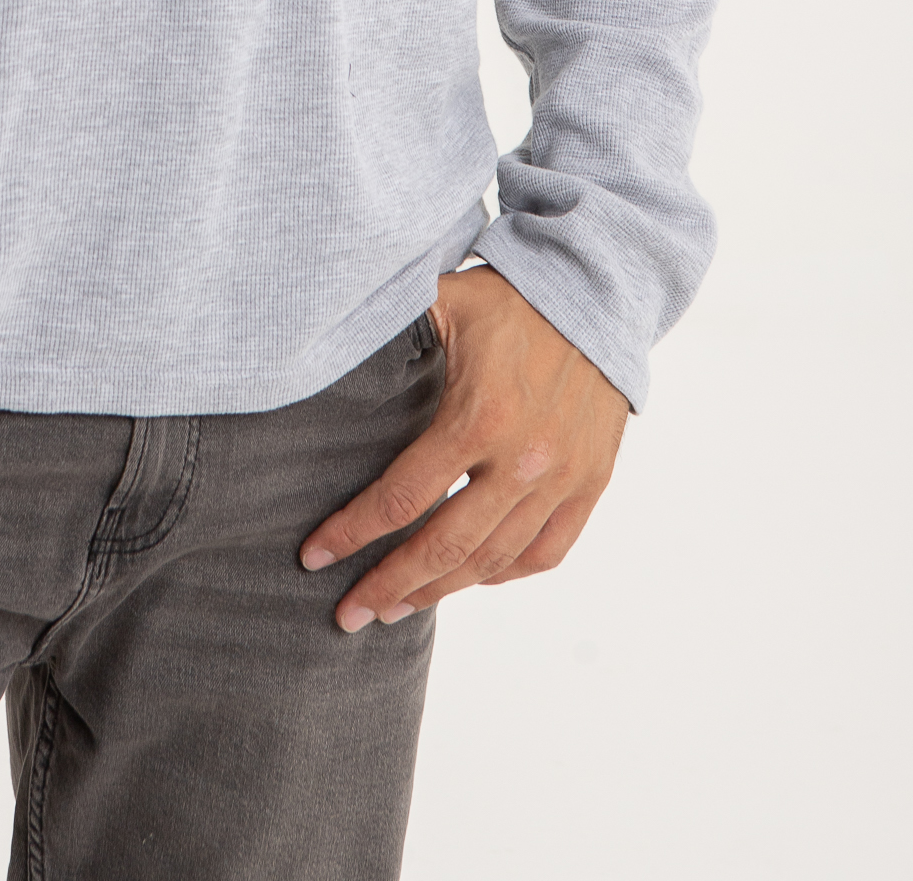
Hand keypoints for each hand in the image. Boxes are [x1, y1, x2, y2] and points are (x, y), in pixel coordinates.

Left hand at [300, 267, 626, 628]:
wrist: (598, 296)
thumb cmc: (511, 298)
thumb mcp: (444, 301)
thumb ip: (393, 328)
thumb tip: (324, 343)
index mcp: (479, 418)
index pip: (402, 497)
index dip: (352, 533)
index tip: (313, 557)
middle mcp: (523, 461)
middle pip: (443, 547)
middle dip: (387, 586)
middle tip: (347, 615)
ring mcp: (561, 480)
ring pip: (492, 562)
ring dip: (439, 591)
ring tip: (396, 607)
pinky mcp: (590, 485)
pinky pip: (545, 553)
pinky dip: (505, 574)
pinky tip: (472, 579)